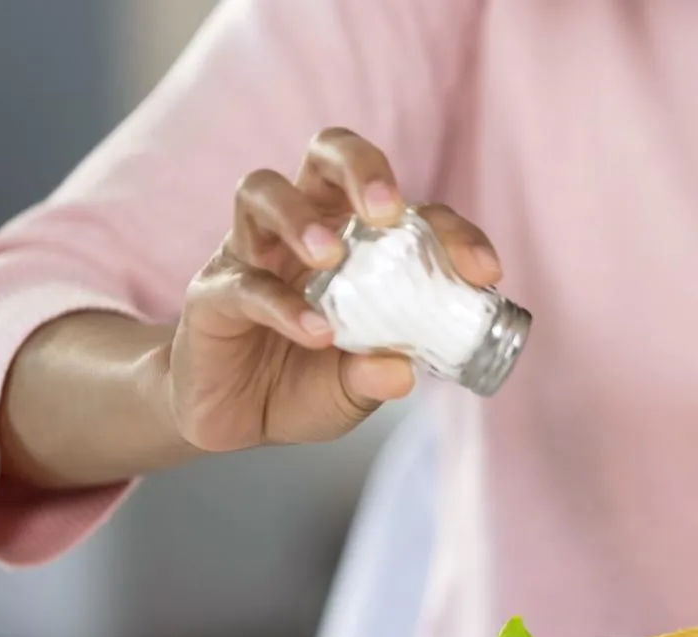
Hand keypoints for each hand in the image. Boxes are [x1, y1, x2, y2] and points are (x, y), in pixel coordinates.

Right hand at [167, 127, 502, 451]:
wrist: (235, 420)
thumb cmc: (305, 386)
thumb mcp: (354, 390)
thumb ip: (376, 377)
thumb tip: (404, 371)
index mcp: (357, 241)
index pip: (411, 213)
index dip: (452, 233)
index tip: (484, 271)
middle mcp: (305, 230)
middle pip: (326, 155)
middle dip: (361, 168)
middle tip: (386, 210)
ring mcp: (252, 253)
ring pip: (263, 192)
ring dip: (300, 218)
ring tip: (329, 257)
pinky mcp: (213, 292)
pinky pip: (244, 282)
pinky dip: (281, 304)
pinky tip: (314, 333)